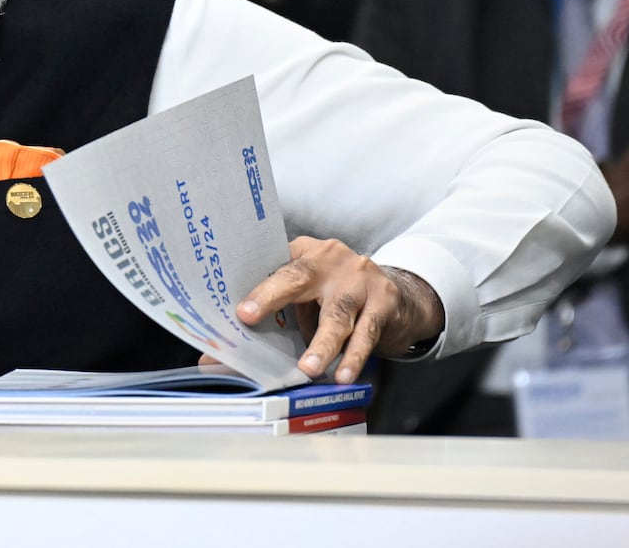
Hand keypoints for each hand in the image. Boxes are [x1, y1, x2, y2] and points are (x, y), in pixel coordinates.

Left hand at [237, 237, 444, 384]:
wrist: (403, 295)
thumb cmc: (340, 297)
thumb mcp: (310, 296)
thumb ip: (279, 314)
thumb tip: (225, 352)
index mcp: (306, 252)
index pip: (275, 268)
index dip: (254, 287)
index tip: (238, 310)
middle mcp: (331, 259)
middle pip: (298, 278)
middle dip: (271, 296)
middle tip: (249, 317)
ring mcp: (360, 278)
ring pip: (336, 314)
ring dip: (321, 344)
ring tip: (308, 369)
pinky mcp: (384, 301)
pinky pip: (366, 333)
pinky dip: (352, 357)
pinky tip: (343, 375)